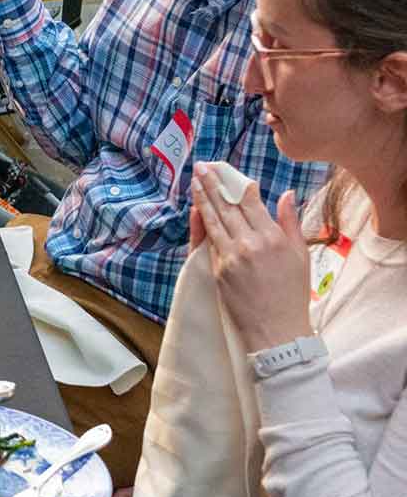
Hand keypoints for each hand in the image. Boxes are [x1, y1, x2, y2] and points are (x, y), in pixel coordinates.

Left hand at [190, 163, 311, 352]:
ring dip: (203, 197)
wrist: (277, 330)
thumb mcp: (300, 255)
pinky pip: (209, 240)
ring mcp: (232, 256)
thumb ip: (290, 222)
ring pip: (214, 219)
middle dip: (214, 184)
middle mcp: (251, 243)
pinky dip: (202, 221)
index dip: (238, 185)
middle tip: (202, 166)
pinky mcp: (219, 269)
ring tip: (196, 181)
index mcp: (273, 238)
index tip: (228, 171)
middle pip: (228, 207)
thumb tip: (286, 194)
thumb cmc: (292, 294)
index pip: (250, 203)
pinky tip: (197, 208)